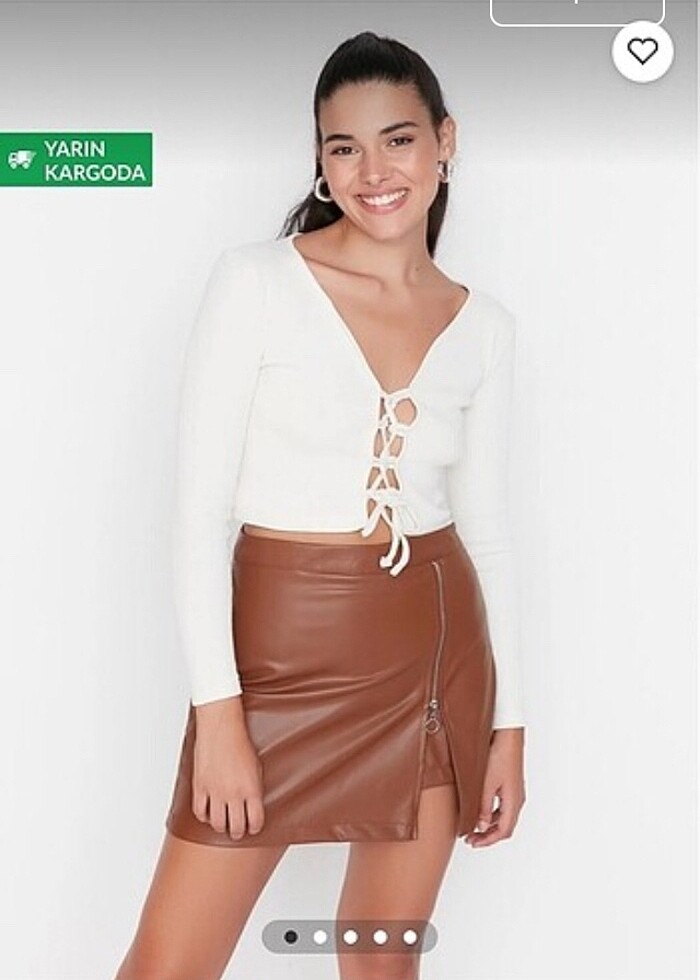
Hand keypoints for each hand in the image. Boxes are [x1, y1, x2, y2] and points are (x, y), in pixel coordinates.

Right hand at [191, 696, 265, 840]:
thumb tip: (253, 806)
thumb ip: (254, 790)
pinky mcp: (200, 787)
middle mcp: (233, 794)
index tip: (253, 828)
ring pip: (217, 824)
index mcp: (251, 789)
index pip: (255, 821)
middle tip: (237, 831)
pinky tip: (208, 813)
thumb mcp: (256, 767)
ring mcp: (215, 792)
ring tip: (223, 824)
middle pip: (236, 827)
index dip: (255, 828)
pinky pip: (200, 812)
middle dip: (238, 832)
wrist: (222, 729)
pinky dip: (204, 816)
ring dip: (221, 827)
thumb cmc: (240, 743)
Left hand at [464, 727, 525, 847]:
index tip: (474, 843)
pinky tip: (481, 812)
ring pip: (504, 818)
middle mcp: (517, 800)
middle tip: (471, 839)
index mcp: (513, 802)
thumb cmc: (499, 756)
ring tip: (473, 827)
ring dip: (490, 826)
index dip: (488, 840)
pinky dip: (493, 815)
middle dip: (488, 835)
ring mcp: (515, 793)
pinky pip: (503, 807)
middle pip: (505, 827)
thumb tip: (481, 827)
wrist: (508, 736)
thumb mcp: (486, 784)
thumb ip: (483, 807)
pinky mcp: (511, 786)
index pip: (503, 831)